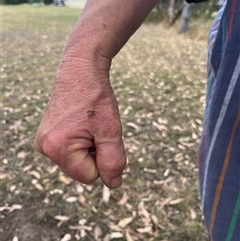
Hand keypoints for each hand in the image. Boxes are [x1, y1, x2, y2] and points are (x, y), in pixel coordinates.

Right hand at [34, 56, 126, 188]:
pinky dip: (81, 140)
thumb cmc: (96, 97)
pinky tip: (80, 123)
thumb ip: (113, 161)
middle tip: (95, 127)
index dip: (103, 158)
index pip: (90, 176)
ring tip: (88, 123)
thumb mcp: (110, 131)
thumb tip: (113, 184)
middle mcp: (45, 147)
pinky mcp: (48, 135)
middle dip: (95, 152)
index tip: (101, 135)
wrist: (81, 71)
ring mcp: (44, 140)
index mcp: (57, 148)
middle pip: (82, 169)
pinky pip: (71, 149)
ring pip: (77, 159)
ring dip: (89, 146)